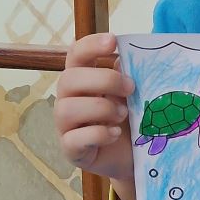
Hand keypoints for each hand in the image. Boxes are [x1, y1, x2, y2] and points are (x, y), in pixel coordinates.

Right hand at [54, 33, 135, 186]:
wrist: (133, 157)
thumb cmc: (130, 121)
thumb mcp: (133, 96)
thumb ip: (128, 77)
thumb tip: (125, 59)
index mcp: (82, 79)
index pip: (75, 54)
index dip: (90, 45)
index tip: (113, 41)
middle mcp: (68, 99)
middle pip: (68, 79)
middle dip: (103, 80)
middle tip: (130, 88)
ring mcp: (66, 126)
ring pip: (66, 109)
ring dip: (100, 108)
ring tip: (123, 114)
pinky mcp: (71, 149)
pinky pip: (73, 139)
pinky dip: (97, 134)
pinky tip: (114, 133)